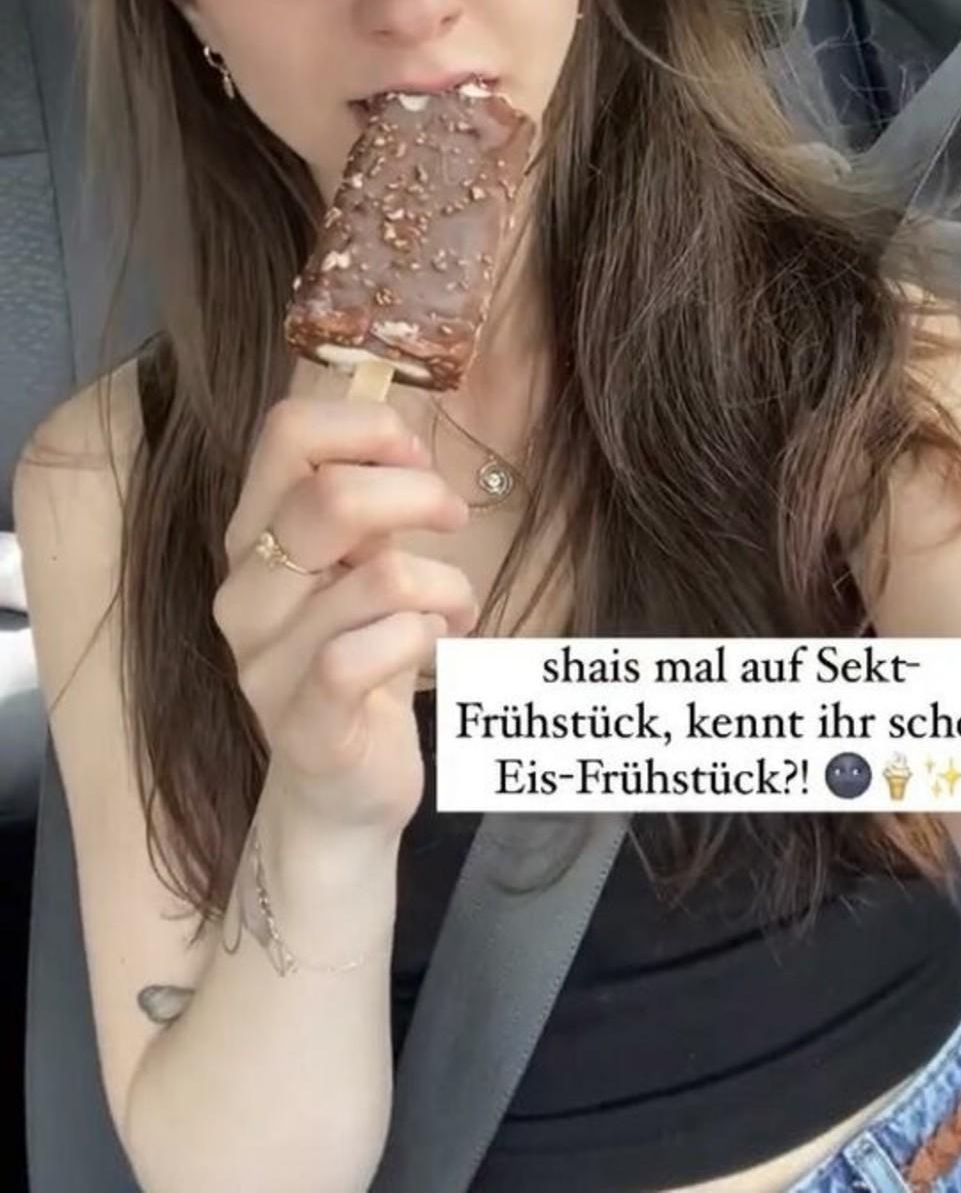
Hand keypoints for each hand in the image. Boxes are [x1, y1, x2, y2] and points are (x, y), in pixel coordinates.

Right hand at [214, 395, 477, 836]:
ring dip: (447, 585)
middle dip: (419, 495)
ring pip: (381, 578)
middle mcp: (246, 592)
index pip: (285, 433)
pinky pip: (371, 653)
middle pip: (330, 498)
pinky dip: (427, 636)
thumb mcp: (356, 567)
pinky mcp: (305, 725)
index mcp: (253, 535)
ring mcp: (266, 662)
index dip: (366, 426)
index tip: (413, 455)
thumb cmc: (360, 658)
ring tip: (456, 606)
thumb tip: (403, 440)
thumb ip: (365, 506)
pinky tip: (440, 647)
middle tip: (453, 518)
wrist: (338, 792)